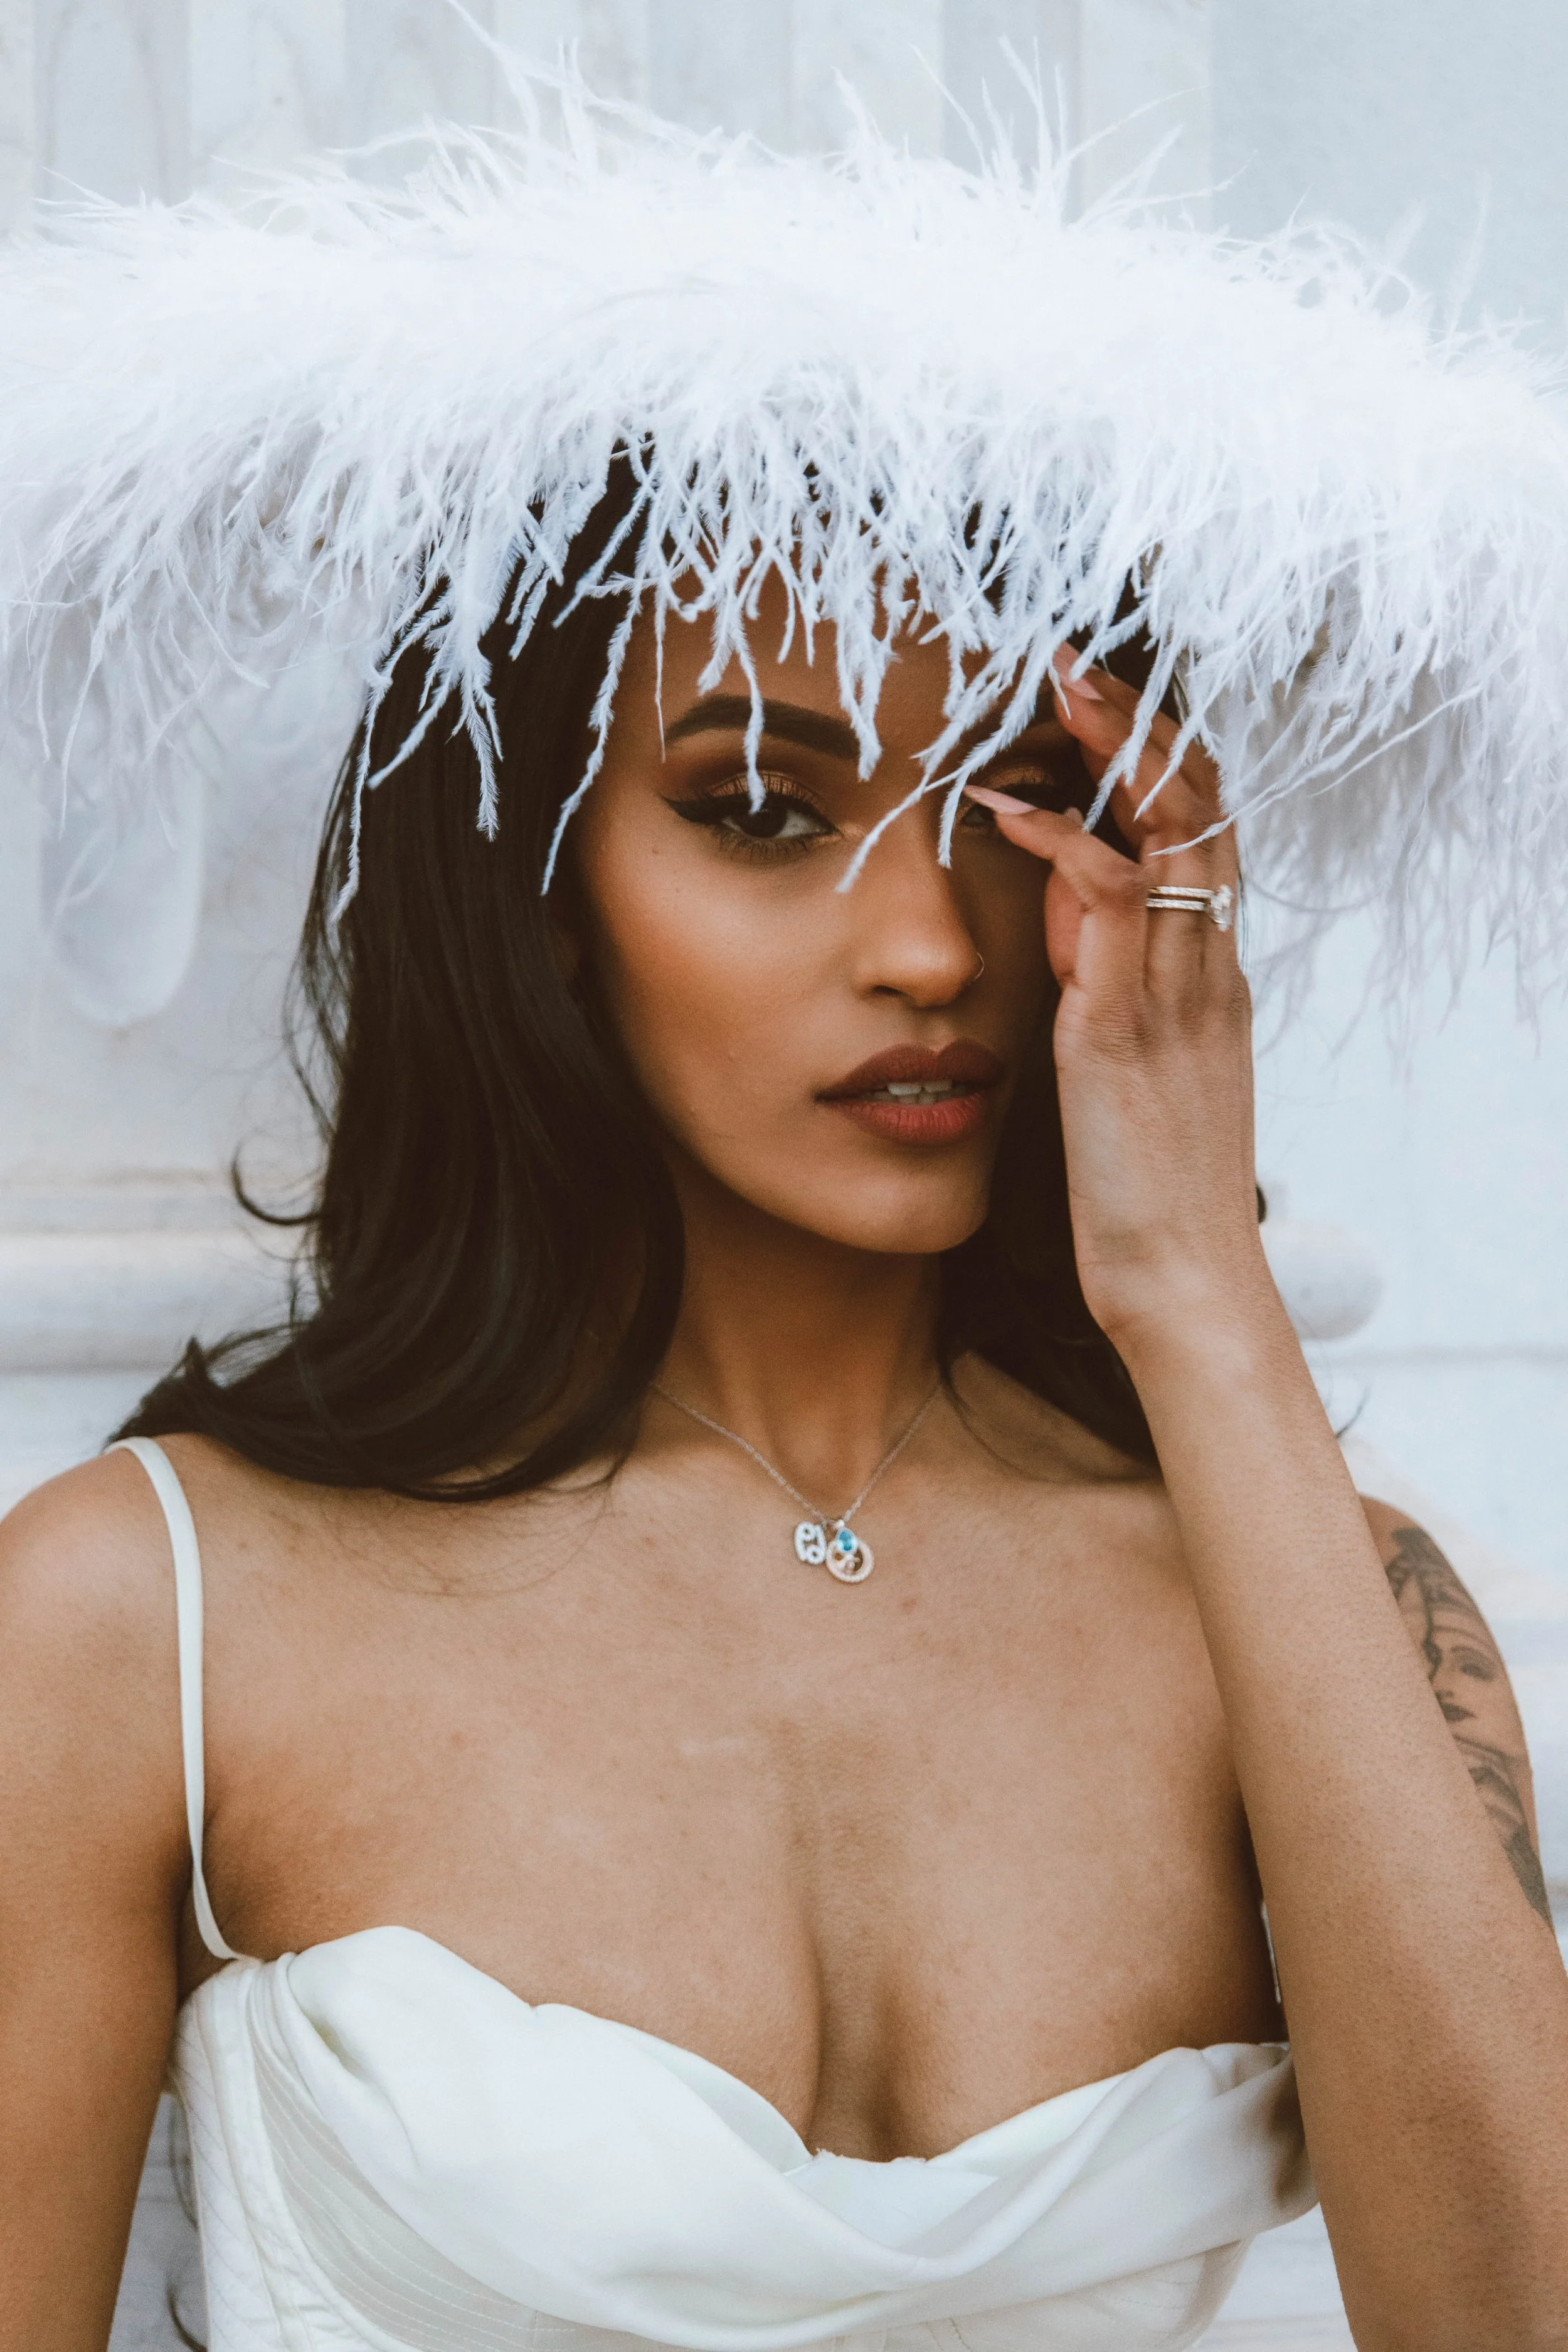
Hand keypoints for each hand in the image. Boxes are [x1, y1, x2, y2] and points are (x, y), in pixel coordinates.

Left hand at [966, 651, 1276, 1356]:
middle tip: (1073, 663)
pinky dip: (1065, 846)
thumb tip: (1068, 927)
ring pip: (1173, 830)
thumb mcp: (1131, 1073)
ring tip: (1053, 687)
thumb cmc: (1145, 1191)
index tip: (1099, 705)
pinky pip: (1114, 905)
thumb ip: (1109, 990)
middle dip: (1140, 725)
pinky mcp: (1129, 1027)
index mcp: (1210, 978)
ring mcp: (1176, 993)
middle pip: (1201, 805)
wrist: (1183, 1281)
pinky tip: (1009, 811)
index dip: (1159, 760)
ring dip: (1112, 749)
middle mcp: (1206, 968)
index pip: (1205, 833)